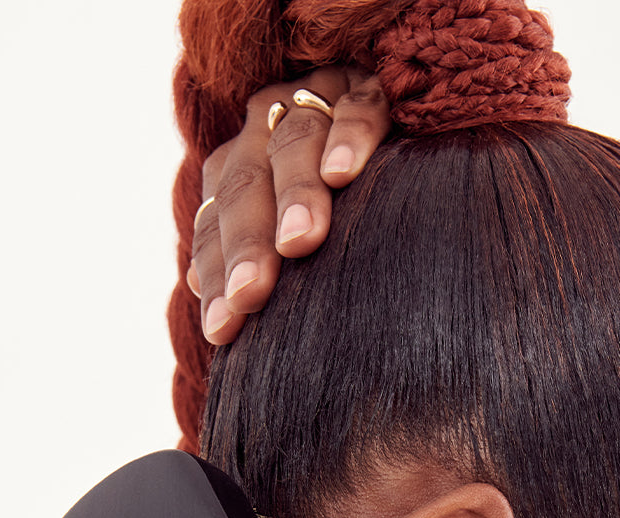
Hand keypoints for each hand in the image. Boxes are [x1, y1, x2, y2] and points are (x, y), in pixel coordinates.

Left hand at [191, 67, 390, 343]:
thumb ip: (263, 268)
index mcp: (241, 170)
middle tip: (252, 295)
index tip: (223, 329)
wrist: (413, 143)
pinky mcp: (373, 86)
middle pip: (246, 183)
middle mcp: (267, 128)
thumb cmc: (352, 216)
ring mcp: (318, 100)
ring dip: (294, 193)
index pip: (216, 220)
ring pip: (294, 141)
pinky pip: (358, 108)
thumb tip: (206, 311)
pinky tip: (343, 174)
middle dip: (248, 243)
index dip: (217, 271)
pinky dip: (348, 137)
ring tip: (299, 241)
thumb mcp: (308, 246)